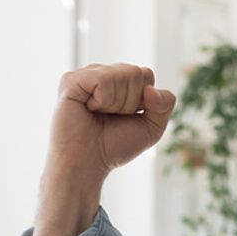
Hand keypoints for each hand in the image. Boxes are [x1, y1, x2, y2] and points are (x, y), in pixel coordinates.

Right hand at [47, 62, 176, 181]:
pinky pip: (103, 79)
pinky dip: (103, 100)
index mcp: (120, 81)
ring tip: (98, 114)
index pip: (146, 74)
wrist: (88, 162)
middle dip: (130, 102)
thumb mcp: (152, 127)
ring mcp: (86, 75)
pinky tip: (89, 109)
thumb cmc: (115, 145)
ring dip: (116, 103)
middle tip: (110, 117)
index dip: (143, 101)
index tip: (127, 116)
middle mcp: (103, 74)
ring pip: (122, 74)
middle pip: (136, 73)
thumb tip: (150, 89)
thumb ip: (165, 104)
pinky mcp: (71, 80)